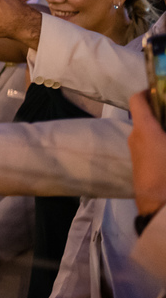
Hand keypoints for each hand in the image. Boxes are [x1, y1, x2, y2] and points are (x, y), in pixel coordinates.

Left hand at [129, 91, 165, 217]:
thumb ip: (164, 127)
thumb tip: (163, 129)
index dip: (150, 91)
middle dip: (163, 113)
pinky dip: (161, 142)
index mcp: (145, 129)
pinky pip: (150, 145)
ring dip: (162, 129)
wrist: (158, 207)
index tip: (163, 91)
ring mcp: (136, 152)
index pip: (138, 99)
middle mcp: (135, 137)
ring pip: (149, 132)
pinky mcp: (140, 164)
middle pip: (146, 116)